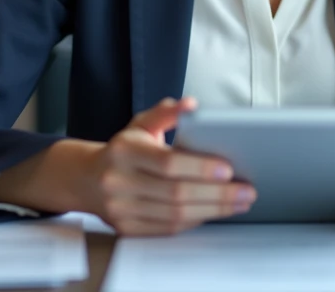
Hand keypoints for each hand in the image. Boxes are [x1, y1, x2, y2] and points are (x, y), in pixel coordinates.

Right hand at [83, 97, 256, 235]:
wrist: (87, 180)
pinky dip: (195, 221)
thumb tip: (192, 105)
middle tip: (246, 191)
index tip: (229, 169)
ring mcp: (121, 209)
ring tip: (239, 203)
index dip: (200, 168)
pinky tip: (214, 212)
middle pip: (176, 193)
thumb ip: (167, 112)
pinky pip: (168, 229)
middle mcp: (119, 182)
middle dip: (217, 194)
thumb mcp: (141, 124)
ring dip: (213, 210)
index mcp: (124, 151)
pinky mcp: (127, 229)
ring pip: (175, 215)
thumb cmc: (123, 149)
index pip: (167, 163)